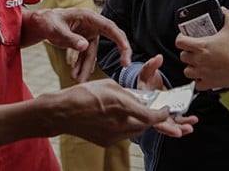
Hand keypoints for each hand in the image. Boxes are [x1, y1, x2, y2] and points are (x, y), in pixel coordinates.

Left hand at [29, 8, 131, 81]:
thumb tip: (85, 47)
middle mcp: (93, 25)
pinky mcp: (83, 41)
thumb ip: (70, 38)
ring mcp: (89, 34)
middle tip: (125, 65)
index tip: (126, 54)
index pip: (111, 28)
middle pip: (111, 39)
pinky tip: (75, 75)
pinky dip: (80, 66)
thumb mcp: (56, 30)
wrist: (40, 23)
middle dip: (117, 53)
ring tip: (78, 80)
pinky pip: (84, 56)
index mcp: (90, 17)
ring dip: (86, 67)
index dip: (121, 40)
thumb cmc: (47, 21)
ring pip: (93, 53)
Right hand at [54, 78, 179, 145]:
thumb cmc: (83, 94)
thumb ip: (128, 94)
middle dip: (150, 118)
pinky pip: (123, 135)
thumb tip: (140, 100)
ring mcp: (112, 136)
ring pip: (135, 131)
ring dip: (139, 123)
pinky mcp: (105, 142)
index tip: (166, 110)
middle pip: (145, 125)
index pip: (151, 116)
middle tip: (150, 109)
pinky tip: (118, 118)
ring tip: (133, 112)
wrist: (62, 113)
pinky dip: (126, 127)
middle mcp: (119, 124)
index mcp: (121, 106)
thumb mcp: (110, 85)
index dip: (162, 115)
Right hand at [135, 54, 198, 137]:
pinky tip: (193, 119)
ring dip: (182, 126)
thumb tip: (158, 59)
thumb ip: (150, 66)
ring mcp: (163, 113)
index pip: (152, 118)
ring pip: (172, 124)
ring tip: (192, 124)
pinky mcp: (171, 112)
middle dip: (175, 129)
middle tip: (187, 129)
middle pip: (164, 125)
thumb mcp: (146, 72)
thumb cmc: (146, 80)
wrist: (150, 83)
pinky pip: (178, 118)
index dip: (162, 124)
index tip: (173, 128)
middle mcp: (154, 113)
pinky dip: (185, 120)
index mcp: (146, 106)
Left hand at [175, 8, 228, 90]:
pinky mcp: (210, 83)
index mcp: (202, 46)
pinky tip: (204, 75)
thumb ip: (226, 15)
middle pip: (183, 56)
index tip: (185, 37)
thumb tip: (223, 11)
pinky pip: (197, 84)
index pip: (180, 42)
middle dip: (188, 52)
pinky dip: (199, 81)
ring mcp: (203, 73)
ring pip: (187, 71)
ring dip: (191, 67)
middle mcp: (200, 60)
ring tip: (198, 63)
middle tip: (195, 50)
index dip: (181, 38)